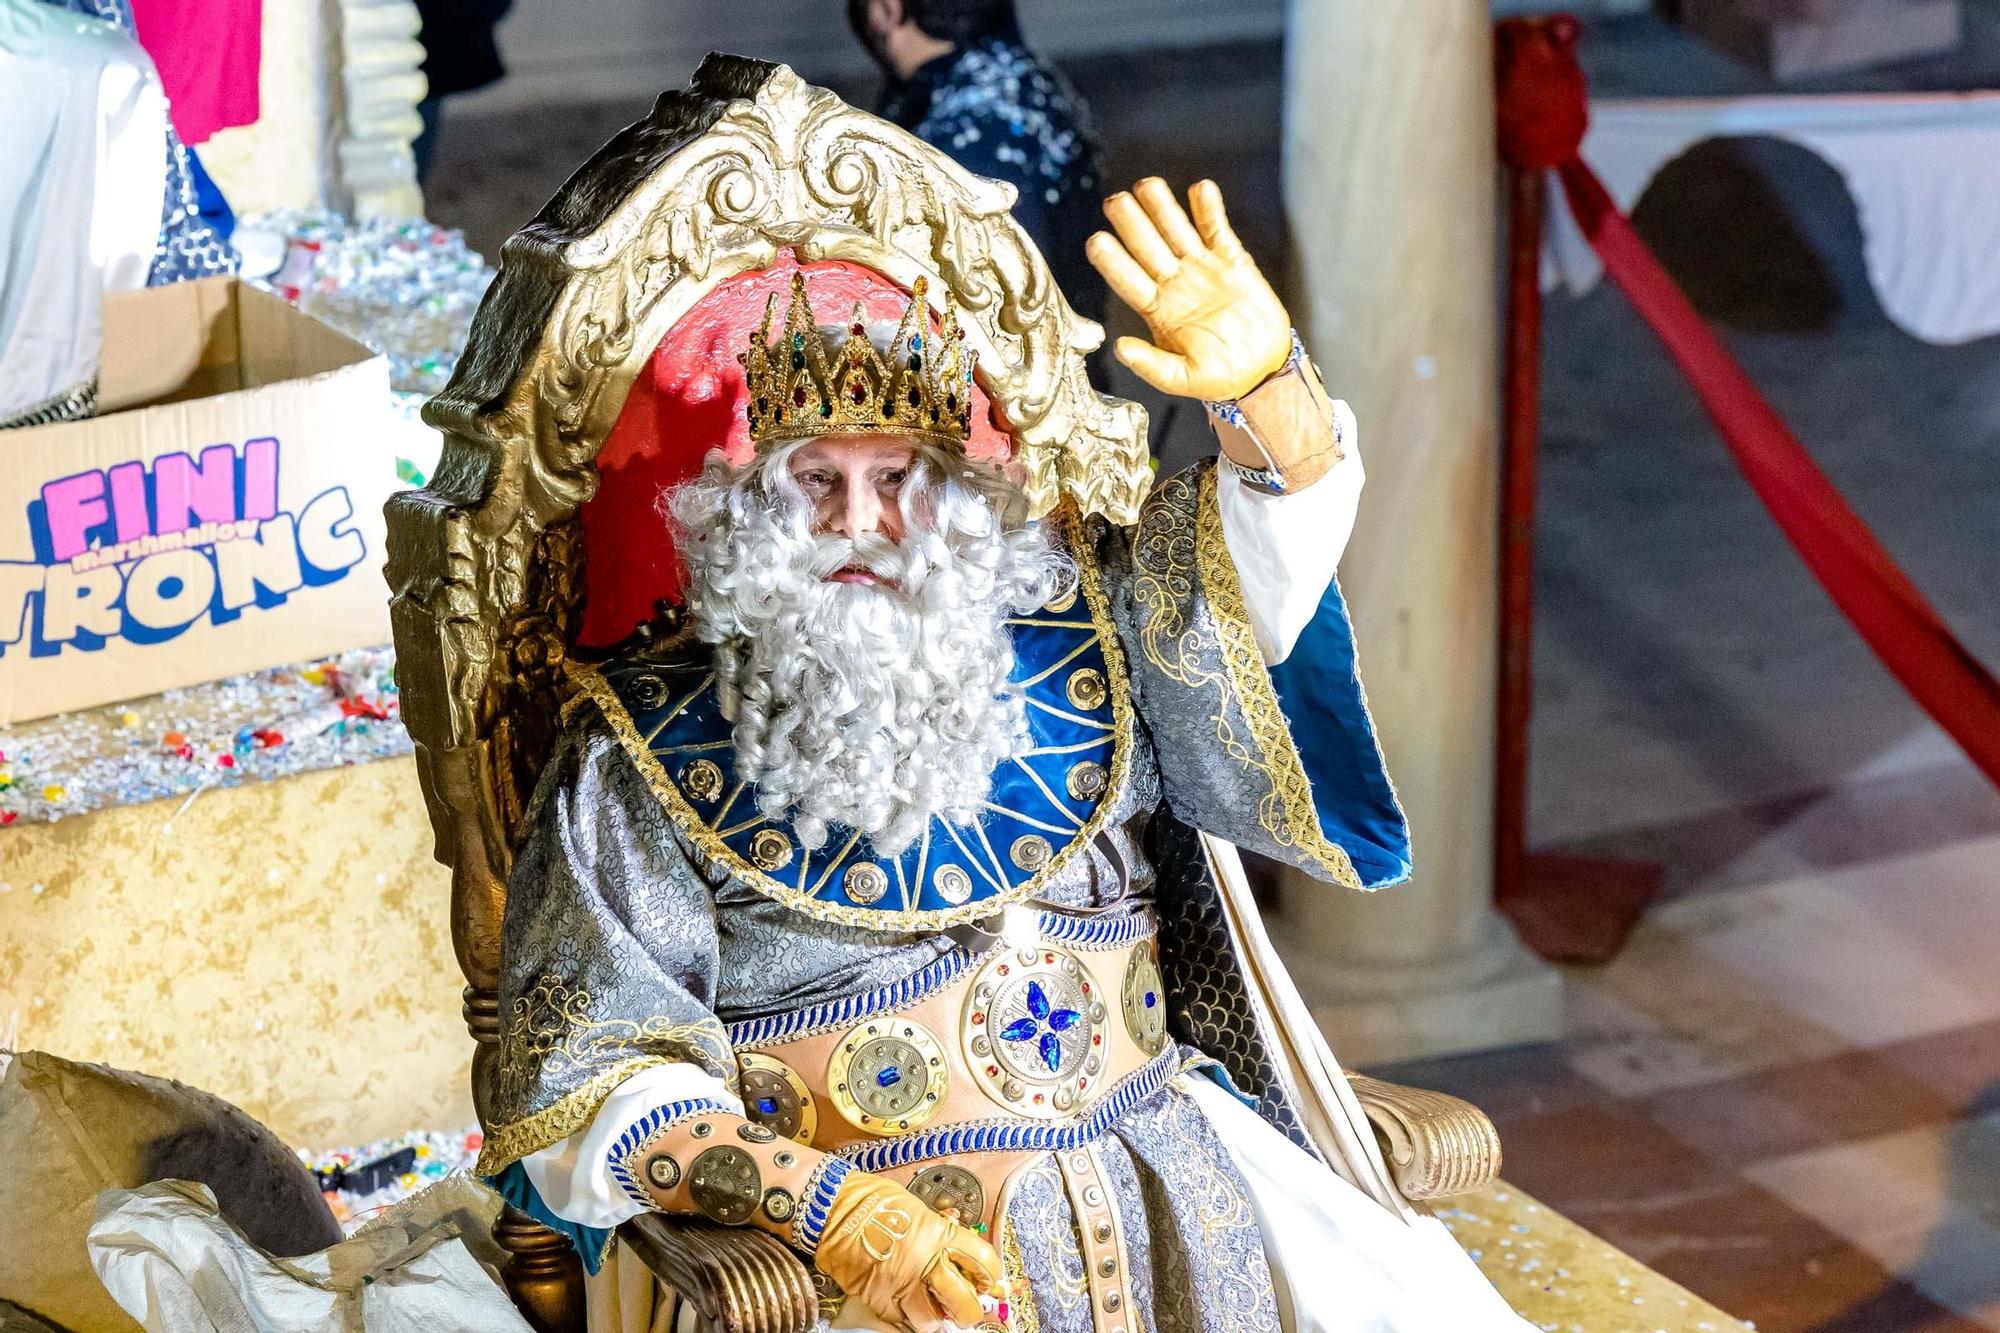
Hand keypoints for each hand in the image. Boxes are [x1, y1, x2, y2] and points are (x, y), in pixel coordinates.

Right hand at [815, 1172, 1004, 1330]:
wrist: (831, 1208)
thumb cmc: (873, 1200)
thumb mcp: (917, 1208)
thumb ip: (939, 1231)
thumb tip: (957, 1250)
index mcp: (938, 1235)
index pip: (982, 1262)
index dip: (991, 1275)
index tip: (990, 1281)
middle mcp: (923, 1263)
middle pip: (963, 1304)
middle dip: (970, 1311)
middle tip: (968, 1309)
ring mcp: (898, 1285)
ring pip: (930, 1321)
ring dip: (936, 1318)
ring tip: (933, 1309)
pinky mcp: (875, 1299)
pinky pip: (899, 1321)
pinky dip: (905, 1318)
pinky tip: (906, 1306)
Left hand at [1086, 178, 1292, 401]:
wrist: (1261, 369)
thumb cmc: (1220, 376)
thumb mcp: (1182, 379)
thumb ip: (1151, 364)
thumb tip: (1119, 348)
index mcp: (1157, 311)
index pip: (1128, 280)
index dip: (1112, 262)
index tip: (1096, 243)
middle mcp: (1175, 285)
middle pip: (1148, 247)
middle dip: (1131, 224)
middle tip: (1115, 202)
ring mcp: (1202, 270)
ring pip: (1177, 231)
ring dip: (1163, 208)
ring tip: (1147, 185)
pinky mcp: (1232, 262)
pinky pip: (1218, 230)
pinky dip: (1209, 210)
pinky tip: (1199, 190)